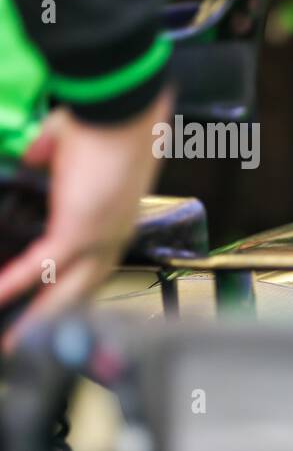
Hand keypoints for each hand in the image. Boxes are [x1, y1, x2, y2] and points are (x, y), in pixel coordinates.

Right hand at [0, 89, 170, 350]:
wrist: (121, 108)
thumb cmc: (105, 118)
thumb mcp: (73, 146)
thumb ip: (52, 158)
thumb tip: (35, 159)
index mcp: (118, 220)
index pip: (95, 266)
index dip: (73, 287)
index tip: (54, 305)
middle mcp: (115, 236)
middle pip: (84, 291)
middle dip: (56, 319)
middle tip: (30, 341)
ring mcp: (100, 237)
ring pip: (65, 290)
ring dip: (37, 318)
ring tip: (12, 342)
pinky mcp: (79, 230)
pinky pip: (42, 267)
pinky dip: (14, 285)